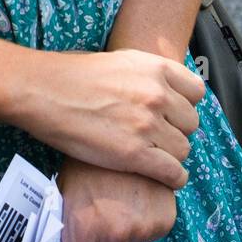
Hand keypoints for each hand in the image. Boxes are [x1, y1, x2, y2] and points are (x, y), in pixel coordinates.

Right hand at [18, 47, 204, 189]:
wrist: (44, 90)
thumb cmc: (73, 74)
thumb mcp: (121, 61)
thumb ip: (148, 76)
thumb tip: (165, 91)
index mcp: (156, 68)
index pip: (197, 92)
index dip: (185, 105)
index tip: (173, 114)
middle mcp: (158, 95)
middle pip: (191, 123)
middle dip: (177, 132)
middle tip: (158, 139)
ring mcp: (147, 125)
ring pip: (183, 150)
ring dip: (172, 156)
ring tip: (155, 158)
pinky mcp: (134, 154)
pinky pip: (172, 173)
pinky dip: (172, 179)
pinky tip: (163, 178)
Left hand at [56, 156, 178, 241]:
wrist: (117, 125)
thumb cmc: (84, 159)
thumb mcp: (65, 192)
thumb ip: (67, 231)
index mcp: (82, 227)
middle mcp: (114, 231)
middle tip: (94, 227)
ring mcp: (142, 227)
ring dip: (121, 237)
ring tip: (115, 202)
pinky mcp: (165, 220)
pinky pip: (148, 237)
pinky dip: (142, 223)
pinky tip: (135, 196)